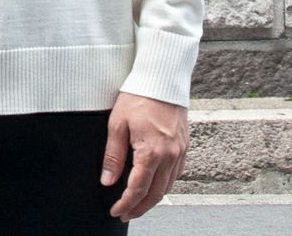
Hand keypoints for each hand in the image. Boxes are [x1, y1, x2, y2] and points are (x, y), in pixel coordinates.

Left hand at [100, 91, 188, 220]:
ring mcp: (180, 151)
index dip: (126, 204)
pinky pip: (176, 173)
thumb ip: (113, 155)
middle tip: (126, 213)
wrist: (162, 78)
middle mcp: (170, 155)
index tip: (116, 211)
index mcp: (152, 152)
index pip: (138, 189)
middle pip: (156, 194)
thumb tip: (107, 180)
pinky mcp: (184, 145)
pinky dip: (165, 183)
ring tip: (138, 202)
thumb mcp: (117, 124)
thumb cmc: (138, 96)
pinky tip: (155, 182)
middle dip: (140, 208)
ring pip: (168, 186)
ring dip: (153, 198)